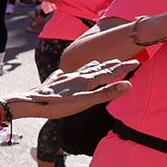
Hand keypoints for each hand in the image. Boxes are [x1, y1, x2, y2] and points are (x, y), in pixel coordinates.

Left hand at [3, 59, 134, 119]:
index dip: (123, 67)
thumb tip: (129, 85)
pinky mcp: (50, 83)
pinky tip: (61, 72)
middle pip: (96, 69)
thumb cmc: (58, 105)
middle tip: (121, 61)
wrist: (29, 102)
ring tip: (98, 63)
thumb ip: (106, 93)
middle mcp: (75, 76)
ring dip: (92, 67)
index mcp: (85, 81)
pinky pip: (61, 75)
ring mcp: (62, 79)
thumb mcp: (85, 101)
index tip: (137, 61)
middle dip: (110, 65)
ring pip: (81, 70)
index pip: (109, 72)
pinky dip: (67, 73)